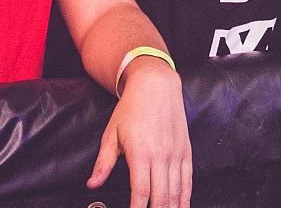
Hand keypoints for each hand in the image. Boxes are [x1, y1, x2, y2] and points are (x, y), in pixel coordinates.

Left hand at [88, 60, 191, 207]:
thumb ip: (103, 162)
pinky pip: (188, 180)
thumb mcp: (112, 134)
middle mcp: (161, 155)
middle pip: (161, 197)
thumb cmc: (131, 108)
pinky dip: (185, 198)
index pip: (141, 192)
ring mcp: (176, 154)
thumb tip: (92, 184)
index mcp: (141, 153)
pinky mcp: (186, 151)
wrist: (156, 84)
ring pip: (177, 192)